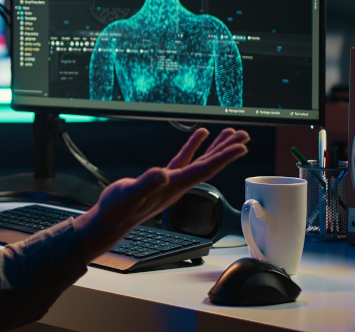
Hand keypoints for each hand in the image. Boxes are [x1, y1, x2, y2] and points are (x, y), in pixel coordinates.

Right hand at [73, 127, 249, 259]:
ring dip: (216, 148)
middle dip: (227, 150)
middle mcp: (178, 184)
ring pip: (200, 161)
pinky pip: (184, 159)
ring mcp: (172, 181)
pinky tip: (199, 137)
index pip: (205, 169)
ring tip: (229, 134)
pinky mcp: (163, 179)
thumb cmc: (119, 209)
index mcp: (175, 185)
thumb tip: (162, 174)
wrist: (111, 220)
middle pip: (209, 165)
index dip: (224, 158)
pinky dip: (193, 146)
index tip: (240, 147)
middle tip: (243, 136)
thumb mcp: (130, 193)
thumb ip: (147, 183)